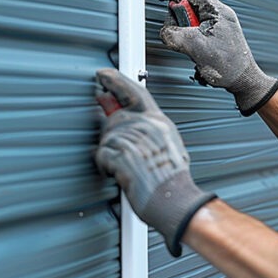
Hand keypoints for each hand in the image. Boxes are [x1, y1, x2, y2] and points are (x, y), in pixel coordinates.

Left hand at [93, 68, 215, 256]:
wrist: (175, 201)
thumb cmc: (172, 180)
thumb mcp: (167, 146)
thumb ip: (147, 130)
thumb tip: (124, 118)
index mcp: (159, 122)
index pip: (135, 92)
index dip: (116, 81)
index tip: (102, 76)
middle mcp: (147, 127)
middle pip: (115, 118)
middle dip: (110, 132)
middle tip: (113, 141)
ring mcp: (134, 140)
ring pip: (106, 138)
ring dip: (110, 156)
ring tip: (124, 169)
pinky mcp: (122, 157)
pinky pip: (101, 155)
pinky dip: (105, 167)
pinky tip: (117, 175)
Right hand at [156, 0, 277, 115]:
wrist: (243, 81)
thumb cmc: (230, 66)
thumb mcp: (197, 48)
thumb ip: (176, 35)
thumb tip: (166, 31)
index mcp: (218, 11)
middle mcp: (219, 15)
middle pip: (189, 5)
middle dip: (179, 18)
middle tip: (179, 33)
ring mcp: (217, 25)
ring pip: (190, 19)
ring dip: (185, 32)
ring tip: (192, 47)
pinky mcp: (214, 35)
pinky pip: (195, 31)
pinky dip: (190, 39)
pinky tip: (196, 51)